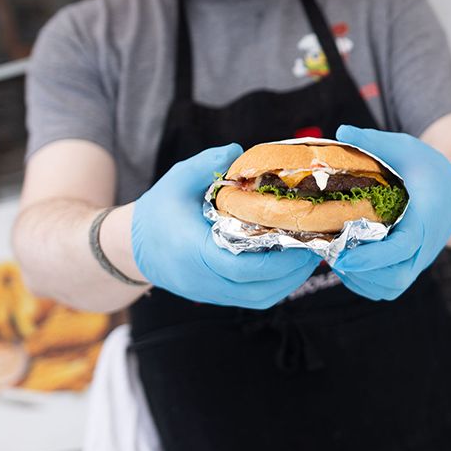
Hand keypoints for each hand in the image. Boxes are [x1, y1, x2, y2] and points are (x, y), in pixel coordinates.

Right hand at [131, 144, 321, 308]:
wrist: (133, 246)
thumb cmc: (158, 210)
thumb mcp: (177, 180)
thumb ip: (206, 163)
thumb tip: (238, 151)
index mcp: (193, 251)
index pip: (240, 265)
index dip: (277, 257)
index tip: (302, 237)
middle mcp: (203, 279)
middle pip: (258, 286)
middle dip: (293, 268)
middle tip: (317, 241)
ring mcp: (211, 293)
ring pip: (261, 298)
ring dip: (291, 279)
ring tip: (310, 252)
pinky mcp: (218, 297)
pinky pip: (255, 299)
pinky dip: (279, 285)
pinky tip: (293, 263)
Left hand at [330, 125, 450, 300]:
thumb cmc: (430, 168)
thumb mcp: (405, 147)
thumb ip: (374, 141)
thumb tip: (342, 132)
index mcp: (427, 216)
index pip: (403, 246)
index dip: (372, 256)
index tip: (343, 254)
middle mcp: (427, 244)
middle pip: (397, 276)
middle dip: (362, 272)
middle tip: (334, 253)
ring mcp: (421, 258)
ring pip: (392, 287)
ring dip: (362, 280)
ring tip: (337, 257)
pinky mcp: (413, 266)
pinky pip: (390, 288)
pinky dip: (366, 284)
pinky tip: (348, 263)